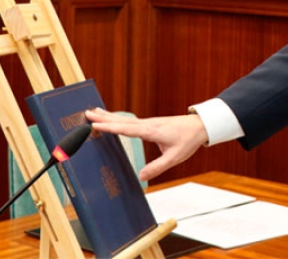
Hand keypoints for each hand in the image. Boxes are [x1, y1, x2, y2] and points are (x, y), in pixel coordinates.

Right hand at [84, 108, 207, 180]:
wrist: (200, 126)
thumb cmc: (188, 140)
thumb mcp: (175, 157)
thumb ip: (157, 167)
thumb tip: (140, 175)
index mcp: (151, 131)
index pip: (126, 129)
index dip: (110, 127)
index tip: (95, 125)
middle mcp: (147, 124)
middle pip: (121, 121)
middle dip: (104, 117)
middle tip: (86, 113)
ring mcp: (148, 123)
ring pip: (124, 119)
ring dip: (109, 116)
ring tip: (93, 111)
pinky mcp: (150, 124)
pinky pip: (130, 121)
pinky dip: (118, 119)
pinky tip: (113, 119)